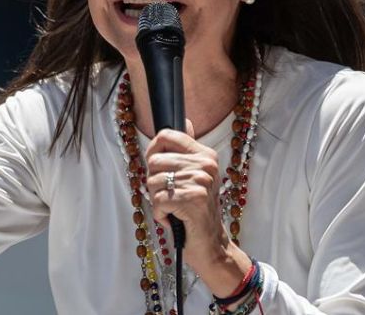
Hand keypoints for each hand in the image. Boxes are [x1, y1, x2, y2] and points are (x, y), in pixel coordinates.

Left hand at [145, 120, 232, 269]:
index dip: (153, 150)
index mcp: (205, 155)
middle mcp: (205, 165)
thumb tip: (186, 120)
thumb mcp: (196, 176)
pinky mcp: (191, 200)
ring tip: (173, 208)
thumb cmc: (197, 210)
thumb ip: (187, 150)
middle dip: (154, 182)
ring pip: (153, 181)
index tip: (156, 166)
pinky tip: (173, 218)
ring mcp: (199, 181)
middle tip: (169, 195)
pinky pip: (157, 200)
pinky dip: (159, 214)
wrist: (211, 244)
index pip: (167, 135)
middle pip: (154, 161)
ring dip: (156, 200)